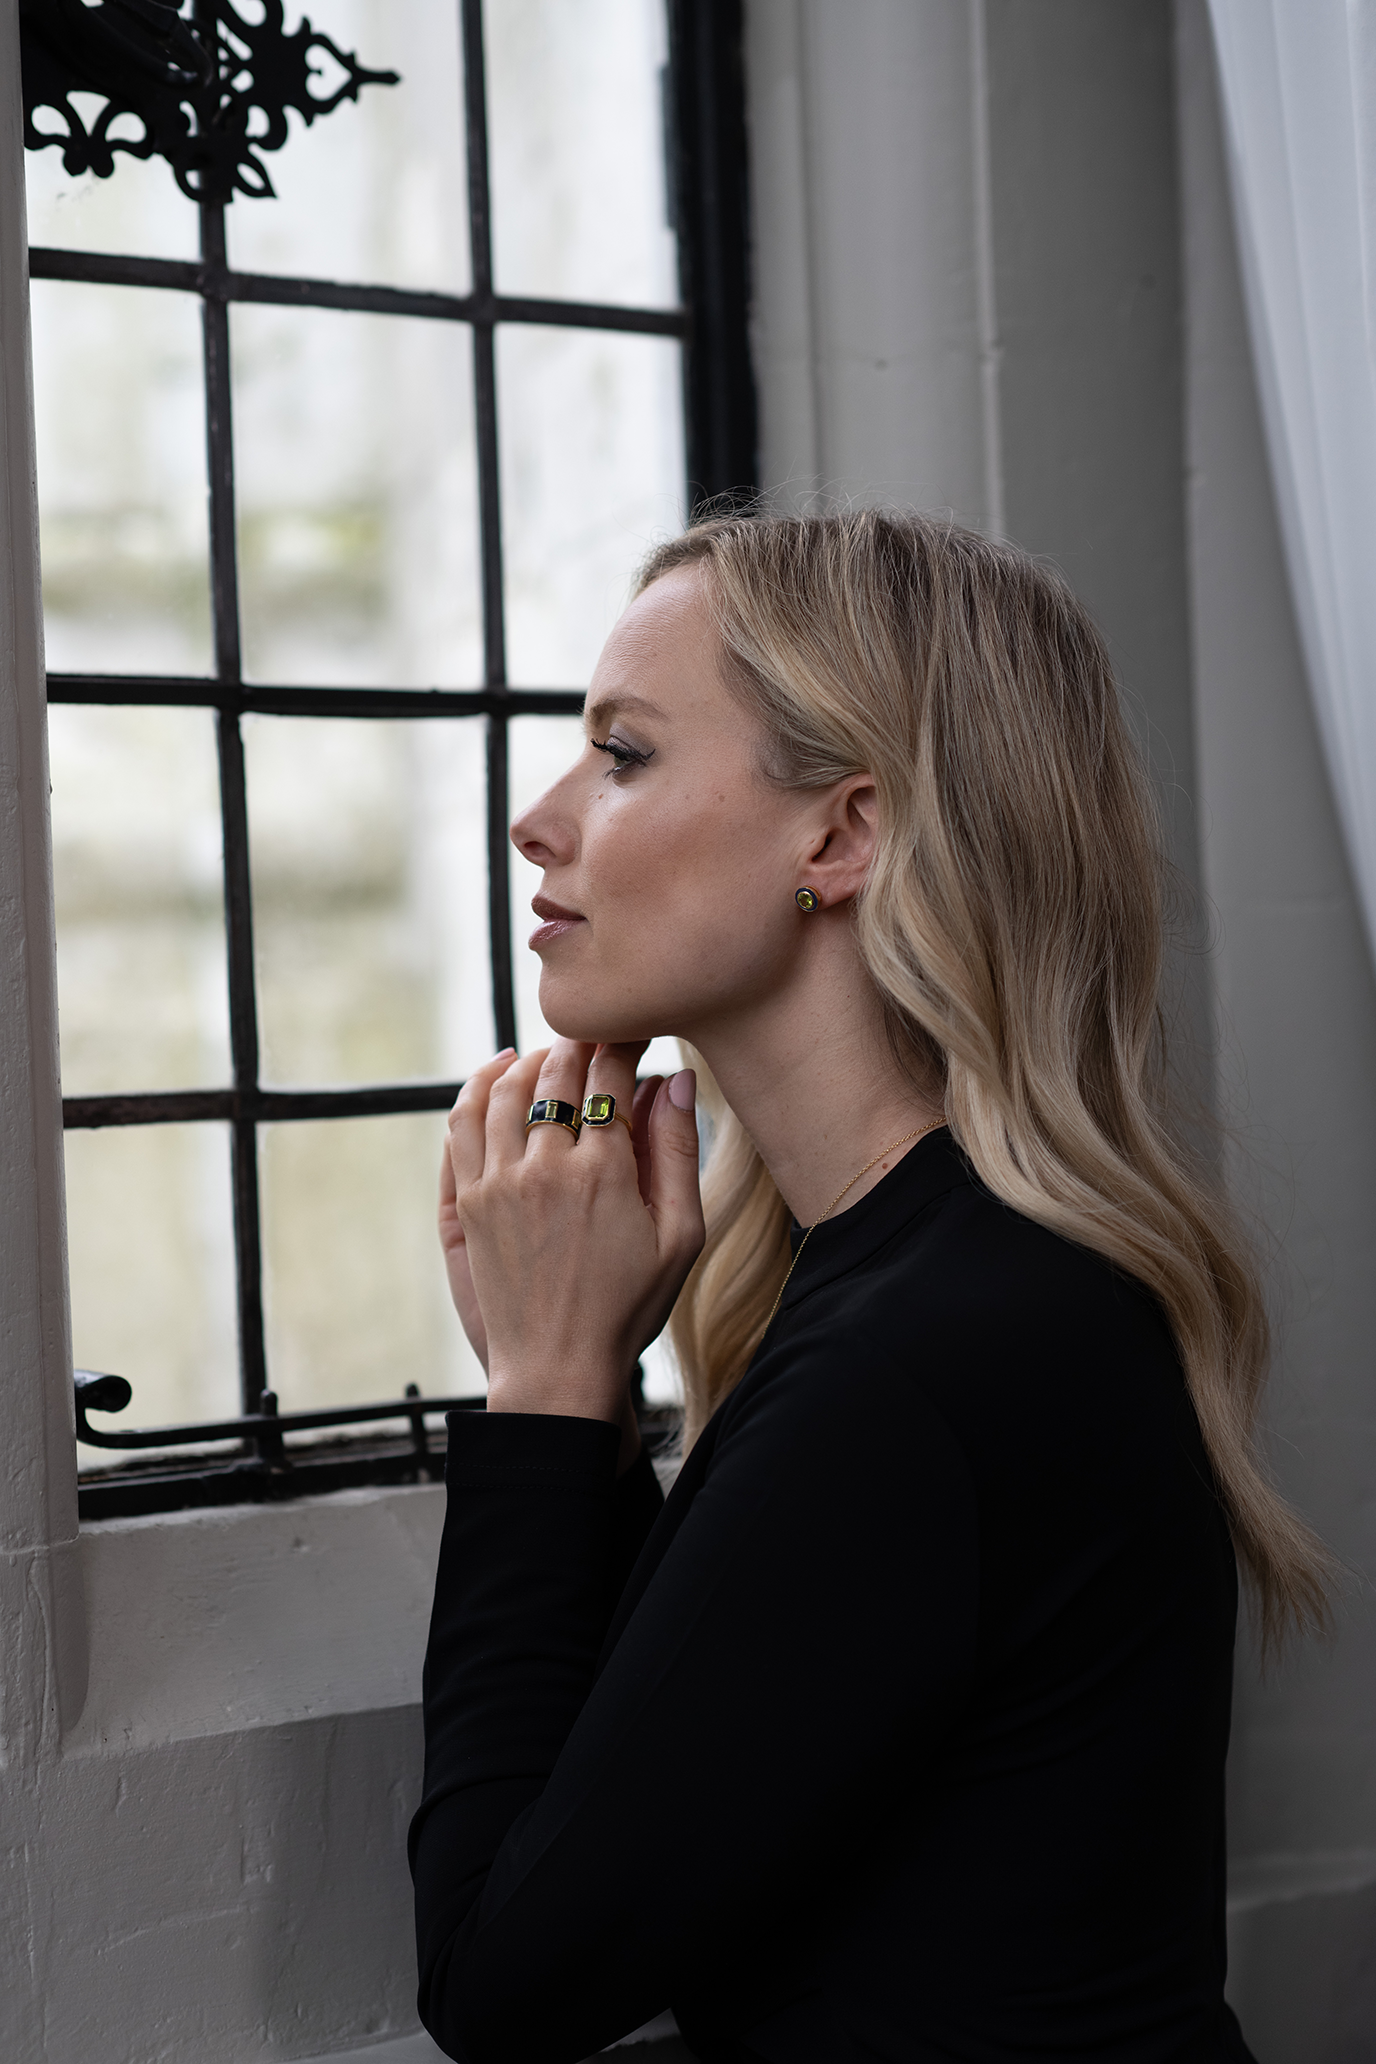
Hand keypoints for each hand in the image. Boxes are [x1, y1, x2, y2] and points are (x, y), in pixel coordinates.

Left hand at [441, 1039, 703, 1459]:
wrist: (557, 1371)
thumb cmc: (628, 1309)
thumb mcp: (680, 1237)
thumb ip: (678, 1152)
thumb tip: (674, 1079)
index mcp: (604, 1172)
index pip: (609, 1074)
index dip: (625, 1041)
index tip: (637, 1031)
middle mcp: (543, 1168)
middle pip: (554, 1071)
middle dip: (578, 1042)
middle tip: (596, 1036)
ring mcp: (497, 1184)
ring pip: (501, 1090)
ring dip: (526, 1060)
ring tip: (548, 1054)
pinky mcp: (468, 1204)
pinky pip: (460, 1126)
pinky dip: (475, 1090)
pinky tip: (495, 1079)